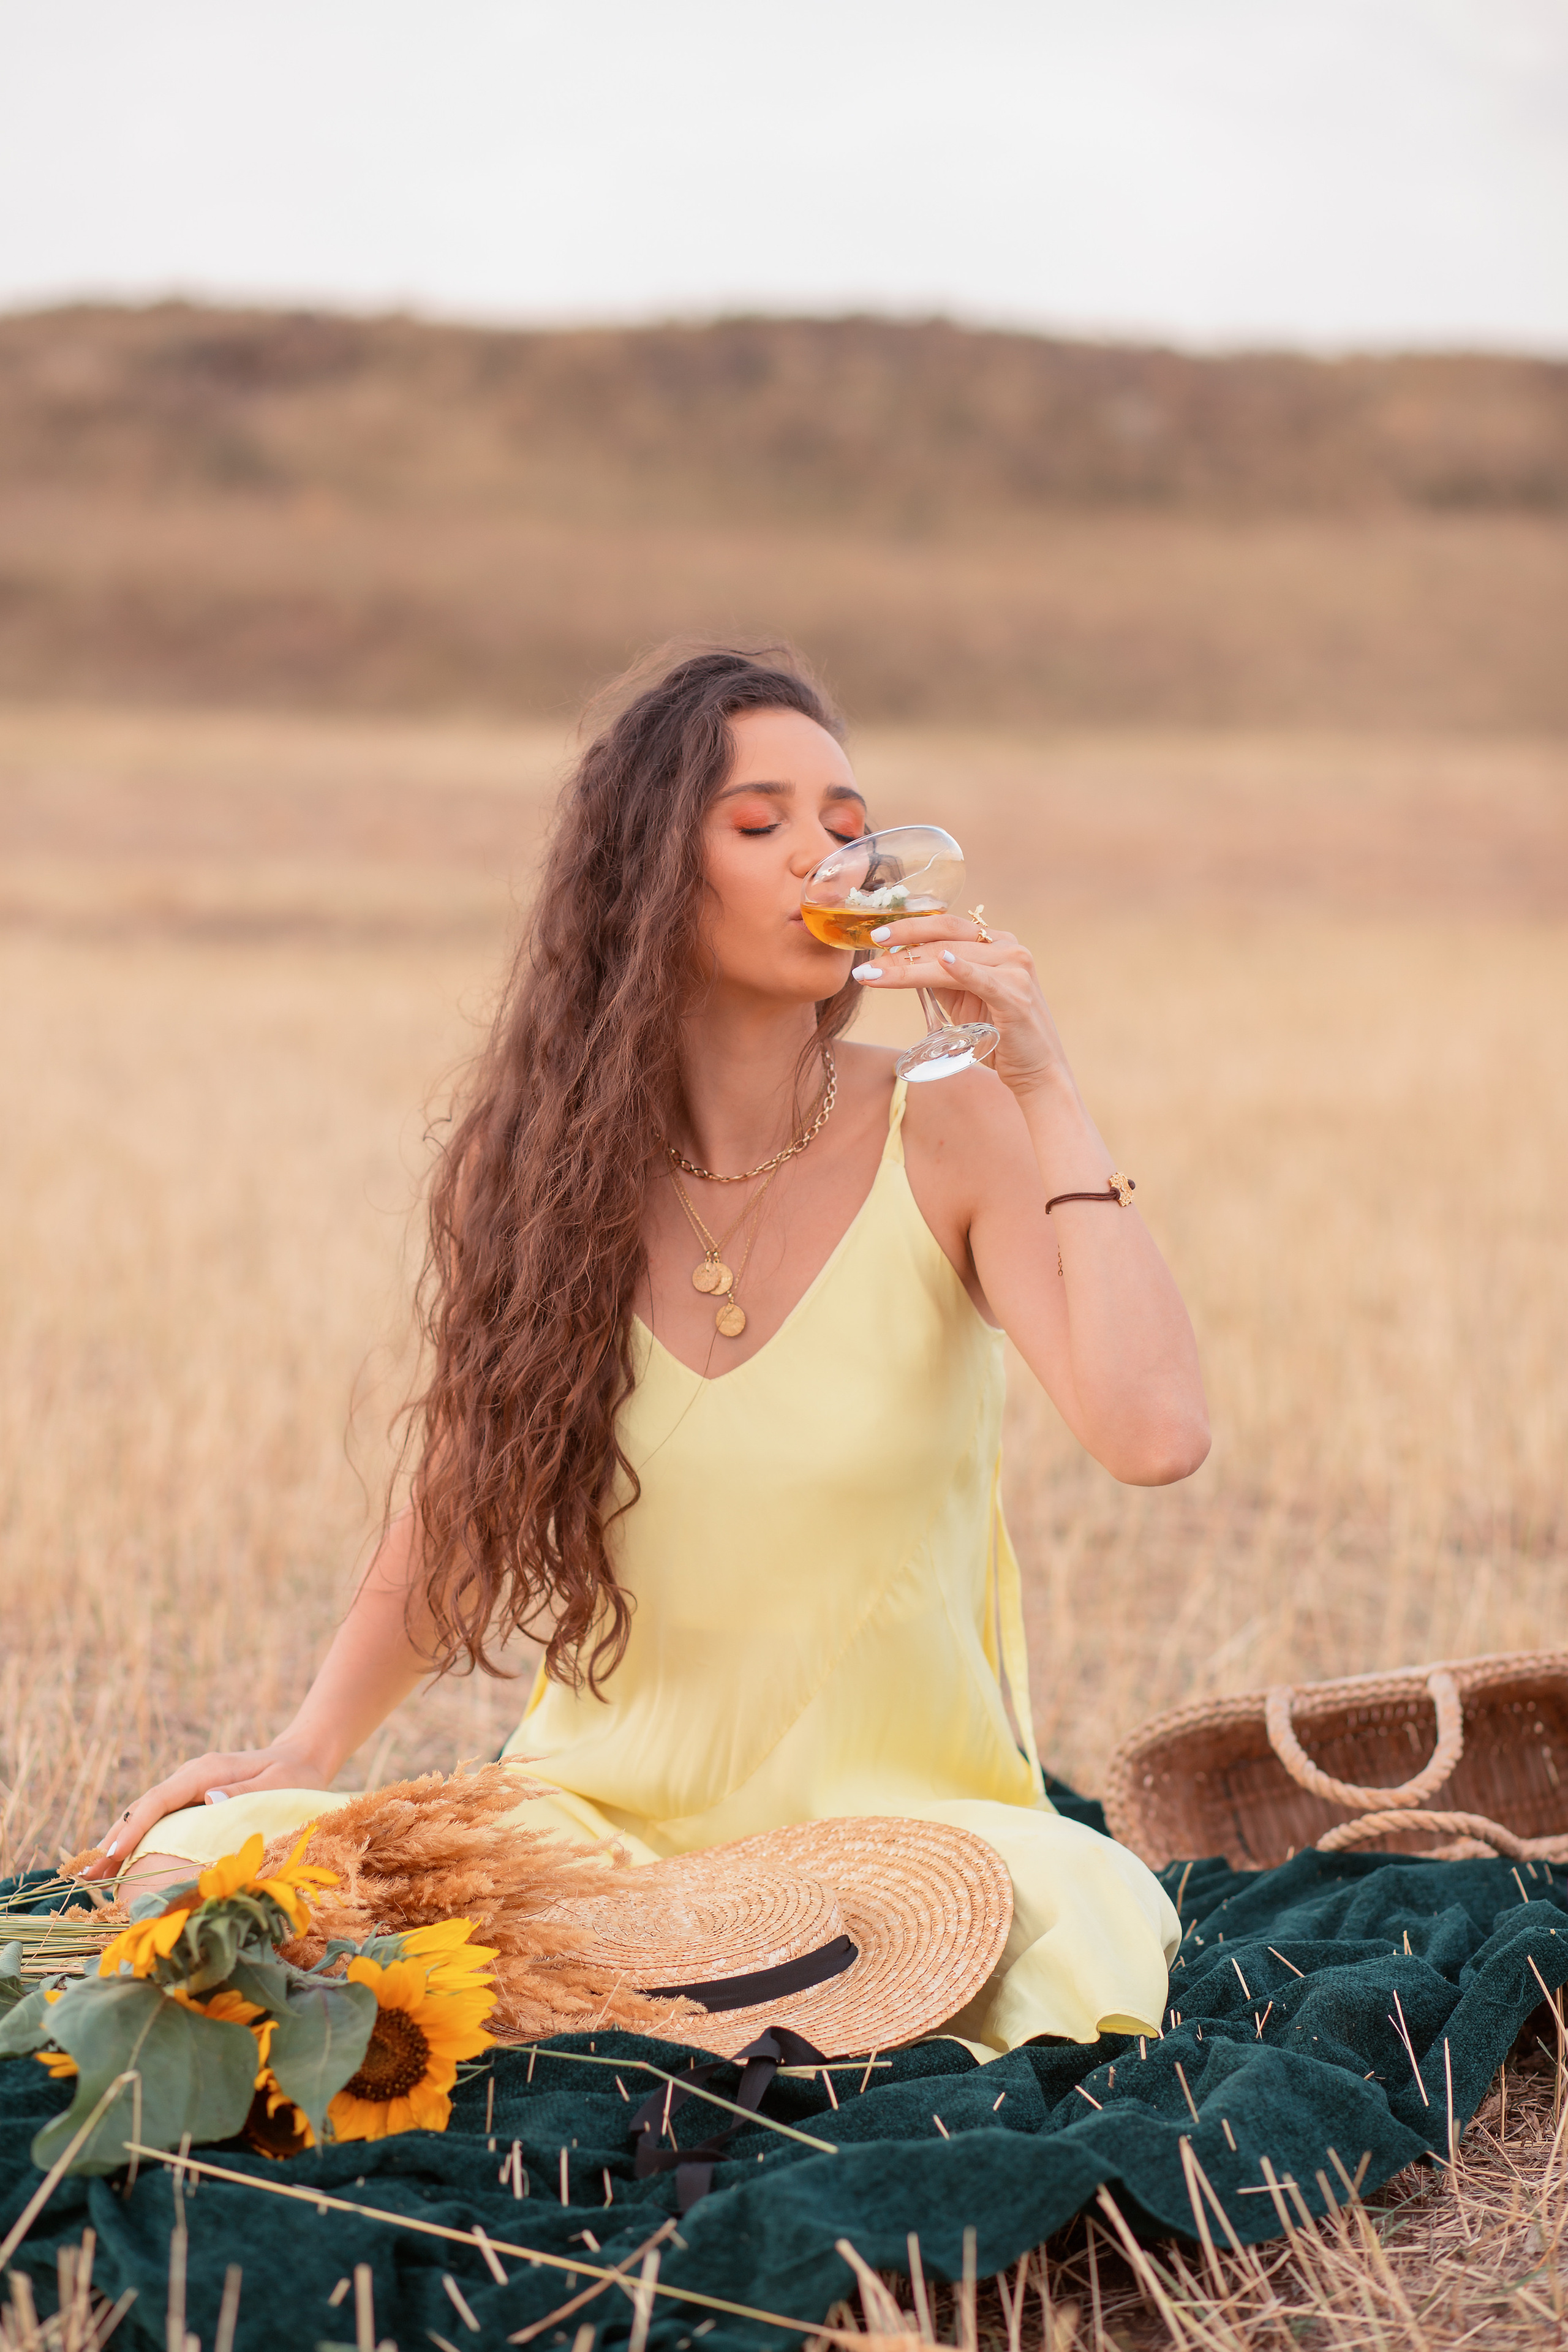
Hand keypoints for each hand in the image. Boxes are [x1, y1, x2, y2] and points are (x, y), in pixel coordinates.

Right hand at [78, 1739, 332, 1882]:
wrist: (301, 1756)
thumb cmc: (295, 1774)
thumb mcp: (280, 1783)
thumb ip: (247, 1792)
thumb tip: (208, 1800)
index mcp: (205, 1771)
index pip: (159, 1799)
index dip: (133, 1827)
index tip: (113, 1853)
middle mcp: (190, 1777)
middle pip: (143, 1809)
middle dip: (114, 1841)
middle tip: (88, 1876)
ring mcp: (189, 1787)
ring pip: (146, 1815)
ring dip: (121, 1844)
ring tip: (95, 1878)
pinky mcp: (192, 1799)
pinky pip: (159, 1820)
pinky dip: (139, 1841)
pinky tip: (123, 1865)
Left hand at [852, 913, 1068, 1098]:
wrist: (1037, 1072)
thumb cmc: (998, 1036)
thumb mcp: (963, 999)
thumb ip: (939, 977)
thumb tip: (900, 960)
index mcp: (997, 944)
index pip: (947, 926)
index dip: (911, 925)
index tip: (877, 934)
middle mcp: (1009, 949)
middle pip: (945, 937)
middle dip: (903, 942)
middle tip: (870, 946)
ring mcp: (1015, 971)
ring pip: (951, 959)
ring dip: (909, 966)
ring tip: (875, 973)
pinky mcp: (1016, 997)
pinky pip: (982, 979)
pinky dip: (961, 969)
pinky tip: (940, 962)